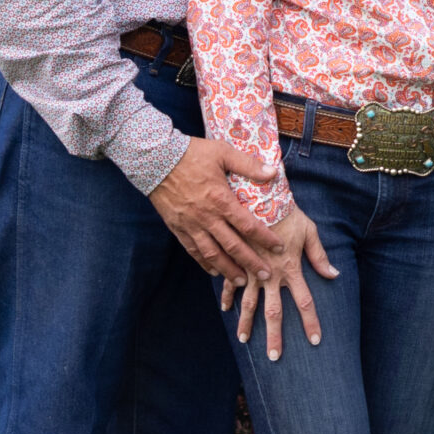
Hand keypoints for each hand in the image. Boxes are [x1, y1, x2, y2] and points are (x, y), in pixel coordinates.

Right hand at [149, 136, 284, 281]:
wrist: (154, 159)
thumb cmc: (191, 154)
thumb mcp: (222, 152)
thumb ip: (248, 164)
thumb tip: (274, 172)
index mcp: (220, 199)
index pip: (248, 225)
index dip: (265, 239)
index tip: (279, 248)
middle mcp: (206, 217)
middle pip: (233, 246)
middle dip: (251, 263)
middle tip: (265, 275)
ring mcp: (191, 224)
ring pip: (212, 254)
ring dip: (228, 270)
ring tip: (242, 281)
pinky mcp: (177, 227)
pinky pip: (192, 250)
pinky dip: (204, 263)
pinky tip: (214, 270)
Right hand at [222, 205, 337, 361]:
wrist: (258, 195)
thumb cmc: (287, 211)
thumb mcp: (309, 230)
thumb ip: (320, 255)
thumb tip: (334, 274)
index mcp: (291, 268)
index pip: (305, 302)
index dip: (310, 322)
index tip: (315, 341)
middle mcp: (271, 275)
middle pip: (274, 312)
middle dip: (274, 336)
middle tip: (274, 357)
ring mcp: (252, 270)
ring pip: (249, 303)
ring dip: (246, 323)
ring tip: (243, 341)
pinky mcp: (238, 261)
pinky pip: (231, 282)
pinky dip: (228, 296)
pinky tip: (225, 309)